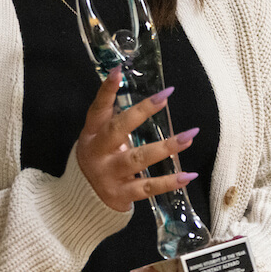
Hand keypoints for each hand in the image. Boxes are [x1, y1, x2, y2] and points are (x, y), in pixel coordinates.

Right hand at [76, 67, 199, 211]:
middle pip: (118, 129)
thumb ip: (117, 121)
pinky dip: (169, 182)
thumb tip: (148, 98)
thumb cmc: (99, 159)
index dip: (106, 90)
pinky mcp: (121, 195)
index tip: (118, 71)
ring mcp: (109, 174)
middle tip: (164, 97)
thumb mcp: (99, 139)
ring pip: (138, 159)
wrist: (82, 200)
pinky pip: (148, 187)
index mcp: (92, 134)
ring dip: (165, 147)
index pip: (98, 108)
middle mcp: (98, 152)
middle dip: (142, 112)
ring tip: (189, 136)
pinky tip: (187, 175)